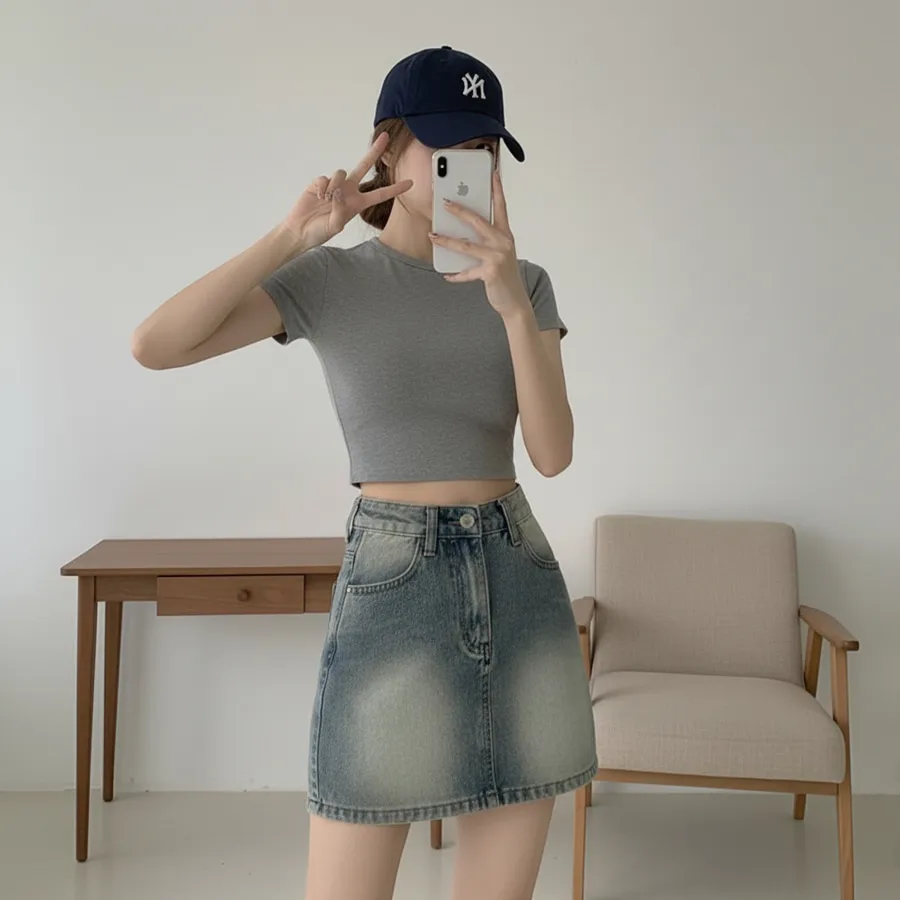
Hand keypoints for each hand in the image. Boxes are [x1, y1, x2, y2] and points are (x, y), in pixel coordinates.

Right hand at [282, 133, 412, 250]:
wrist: (300, 230)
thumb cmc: (319, 231)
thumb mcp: (335, 226)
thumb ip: (341, 210)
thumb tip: (339, 192)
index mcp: (358, 203)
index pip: (380, 194)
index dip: (395, 189)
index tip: (410, 183)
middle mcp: (348, 190)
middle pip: (364, 166)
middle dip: (375, 151)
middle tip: (385, 137)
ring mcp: (334, 185)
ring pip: (341, 172)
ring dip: (335, 186)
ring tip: (326, 201)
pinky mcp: (319, 182)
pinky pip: (325, 178)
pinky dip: (322, 188)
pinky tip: (318, 197)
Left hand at [428, 171, 530, 320]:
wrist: (514, 301)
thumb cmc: (504, 275)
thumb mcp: (499, 253)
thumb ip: (485, 241)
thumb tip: (459, 234)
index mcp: (506, 235)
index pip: (501, 207)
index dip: (497, 189)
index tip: (492, 172)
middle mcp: (503, 242)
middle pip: (478, 221)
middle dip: (460, 210)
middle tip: (444, 202)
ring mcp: (497, 257)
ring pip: (466, 246)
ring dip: (447, 241)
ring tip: (432, 236)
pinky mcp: (490, 273)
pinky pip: (467, 272)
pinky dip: (456, 275)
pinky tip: (446, 275)